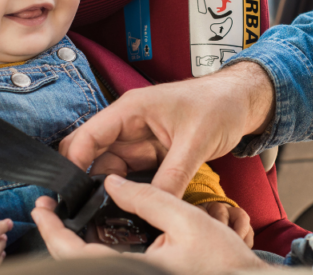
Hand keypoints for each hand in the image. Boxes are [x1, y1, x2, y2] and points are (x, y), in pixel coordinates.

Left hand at [32, 175, 266, 273]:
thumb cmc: (223, 260)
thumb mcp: (186, 219)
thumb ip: (147, 198)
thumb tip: (112, 183)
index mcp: (134, 269)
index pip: (75, 253)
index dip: (52, 230)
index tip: (42, 208)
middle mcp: (131, 274)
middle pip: (78, 260)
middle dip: (58, 234)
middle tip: (49, 207)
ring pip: (93, 262)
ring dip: (75, 241)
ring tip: (69, 212)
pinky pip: (111, 264)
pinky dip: (96, 247)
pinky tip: (99, 228)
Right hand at [59, 61, 274, 196]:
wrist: (242, 102)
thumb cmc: (219, 105)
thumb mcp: (196, 143)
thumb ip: (172, 176)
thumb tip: (153, 205)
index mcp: (131, 109)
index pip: (88, 135)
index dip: (75, 163)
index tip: (70, 191)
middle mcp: (130, 123)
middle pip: (93, 153)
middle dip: (87, 179)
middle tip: (88, 207)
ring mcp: (140, 139)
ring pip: (110, 167)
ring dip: (109, 187)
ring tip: (110, 210)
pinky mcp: (151, 152)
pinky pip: (131, 174)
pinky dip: (129, 189)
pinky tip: (130, 204)